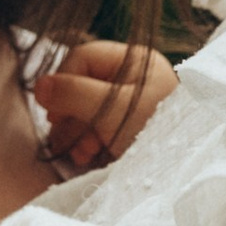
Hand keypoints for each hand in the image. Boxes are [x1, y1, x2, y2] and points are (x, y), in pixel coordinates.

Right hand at [31, 38, 176, 171]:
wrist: (186, 168)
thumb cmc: (156, 128)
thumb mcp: (112, 108)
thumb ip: (73, 93)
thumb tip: (39, 86)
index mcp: (134, 61)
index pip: (81, 58)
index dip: (62, 83)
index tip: (56, 113)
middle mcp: (131, 78)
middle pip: (80, 85)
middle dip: (70, 114)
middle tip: (67, 137)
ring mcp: (130, 104)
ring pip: (85, 109)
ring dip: (76, 131)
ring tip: (82, 152)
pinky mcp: (128, 128)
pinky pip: (97, 127)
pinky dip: (88, 141)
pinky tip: (89, 155)